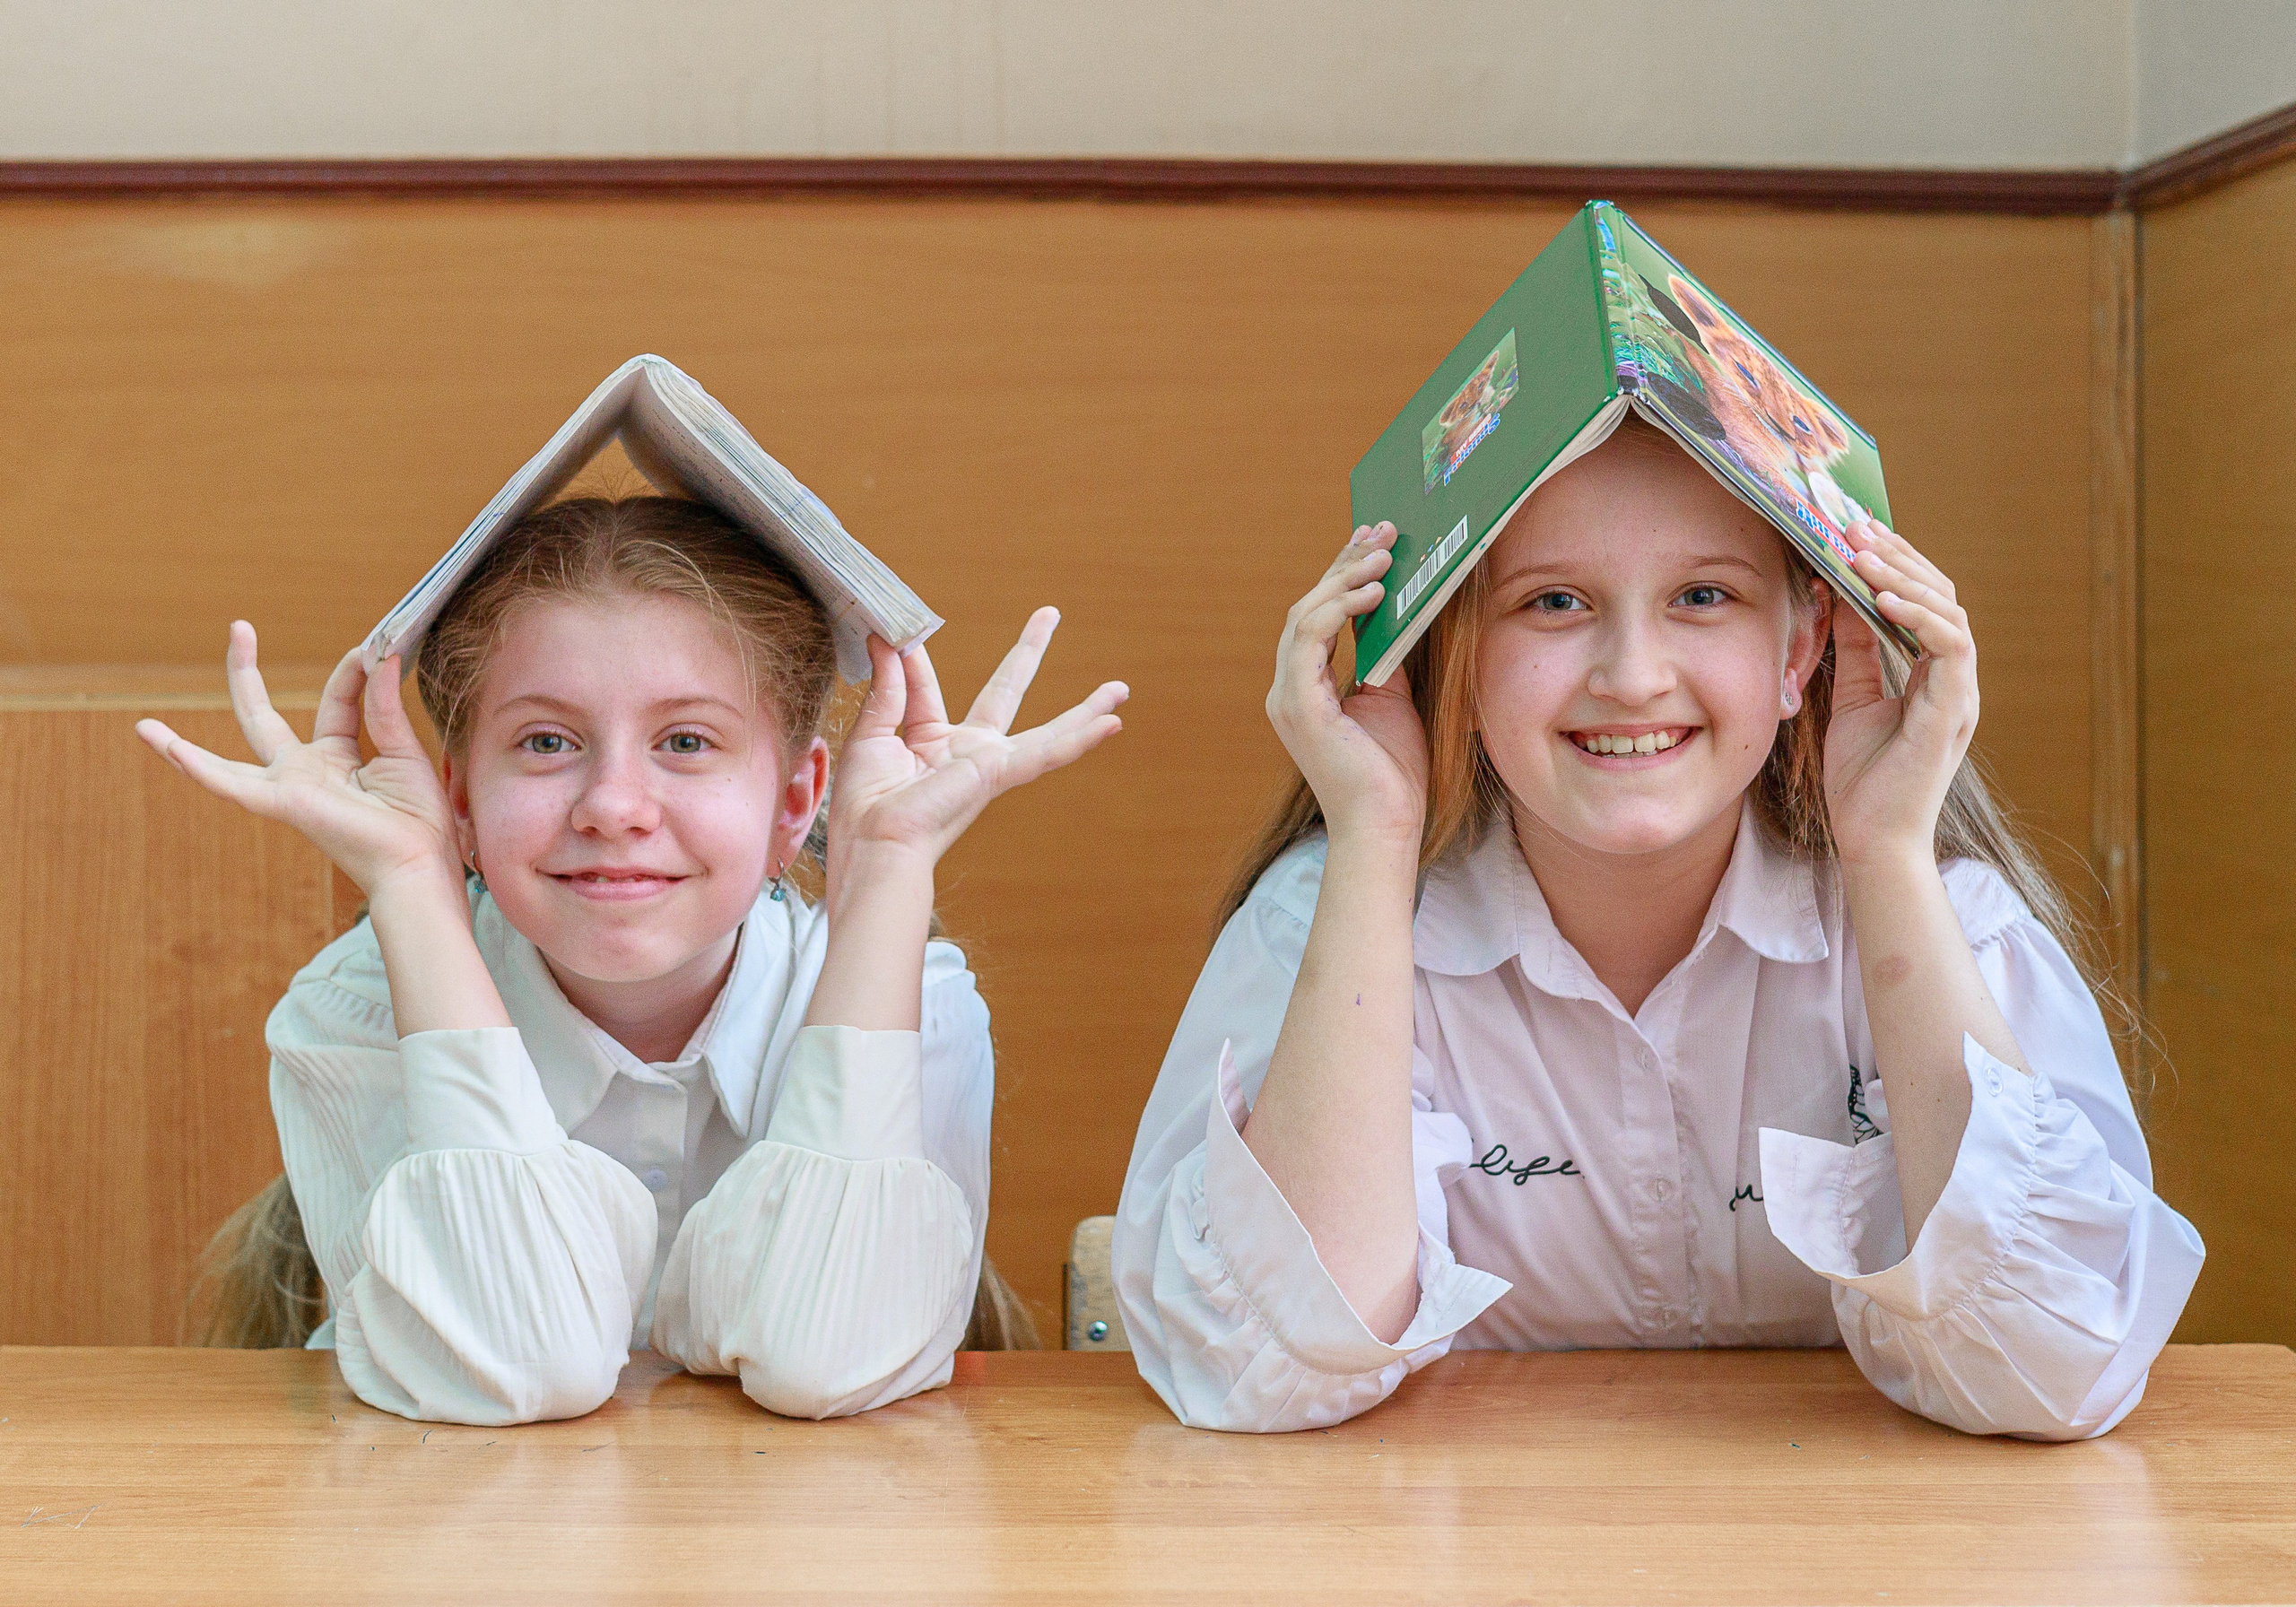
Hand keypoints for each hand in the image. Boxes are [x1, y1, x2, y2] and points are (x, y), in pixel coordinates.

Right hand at [135, 622, 462, 896]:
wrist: (419, 864)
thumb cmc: (418, 820)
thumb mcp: (404, 751)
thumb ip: (384, 707)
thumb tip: (383, 658)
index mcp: (337, 759)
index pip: (336, 701)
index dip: (352, 673)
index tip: (374, 650)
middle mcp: (305, 772)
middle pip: (262, 718)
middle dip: (246, 674)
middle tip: (238, 626)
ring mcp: (288, 788)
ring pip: (226, 762)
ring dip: (182, 745)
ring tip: (142, 725)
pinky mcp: (283, 803)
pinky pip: (232, 786)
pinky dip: (199, 769)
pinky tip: (169, 750)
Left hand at [827, 609, 1127, 870]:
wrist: (875, 842)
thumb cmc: (865, 805)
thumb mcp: (871, 734)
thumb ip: (887, 687)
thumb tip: (887, 640)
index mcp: (929, 743)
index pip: (926, 687)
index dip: (914, 659)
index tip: (899, 632)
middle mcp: (966, 751)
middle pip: (1006, 691)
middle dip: (1029, 653)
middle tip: (1050, 614)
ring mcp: (988, 763)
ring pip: (1049, 730)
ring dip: (1086, 708)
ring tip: (1120, 689)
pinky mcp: (1000, 773)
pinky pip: (1049, 754)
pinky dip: (1082, 738)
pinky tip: (1114, 724)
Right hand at [1267, 523, 1427, 843]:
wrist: (1386, 825)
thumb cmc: (1392, 773)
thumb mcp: (1392, 699)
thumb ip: (1383, 656)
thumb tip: (1396, 609)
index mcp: (1305, 688)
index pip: (1318, 616)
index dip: (1342, 573)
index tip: (1371, 538)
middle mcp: (1288, 689)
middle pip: (1308, 607)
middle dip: (1345, 563)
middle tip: (1382, 531)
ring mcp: (1288, 698)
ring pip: (1304, 616)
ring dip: (1344, 579)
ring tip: (1384, 555)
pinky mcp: (1299, 707)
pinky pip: (1309, 641)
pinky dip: (1338, 610)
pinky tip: (1372, 593)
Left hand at [1824, 520, 1978, 866]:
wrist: (1871, 840)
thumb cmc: (1863, 780)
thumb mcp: (1852, 698)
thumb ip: (1855, 650)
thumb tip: (1839, 596)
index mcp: (1934, 675)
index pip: (1924, 601)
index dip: (1894, 563)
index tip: (1855, 531)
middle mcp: (1954, 679)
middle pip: (1941, 596)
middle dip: (1898, 557)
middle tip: (1855, 525)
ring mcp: (1960, 693)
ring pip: (1950, 613)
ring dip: (1905, 579)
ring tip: (1862, 554)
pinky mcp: (1953, 711)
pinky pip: (1950, 647)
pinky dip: (1919, 618)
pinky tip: (1882, 599)